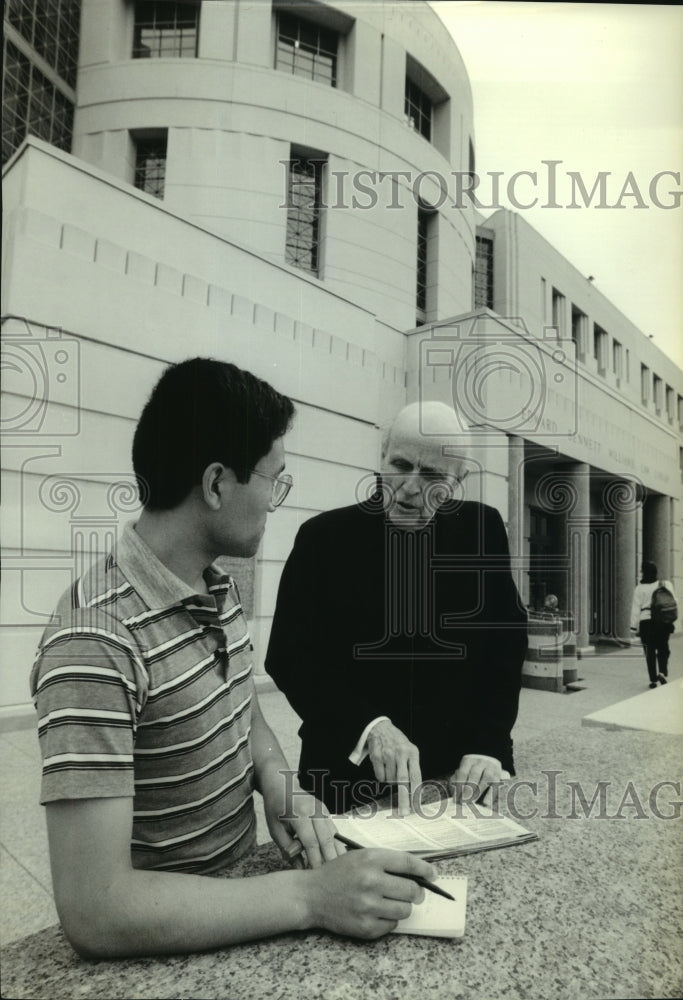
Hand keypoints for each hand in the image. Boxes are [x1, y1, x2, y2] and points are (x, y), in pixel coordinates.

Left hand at [262, 775, 344, 869]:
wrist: (282, 783)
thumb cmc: (276, 807)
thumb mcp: (275, 829)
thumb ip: (287, 848)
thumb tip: (300, 868)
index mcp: (300, 814)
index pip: (311, 843)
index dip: (315, 861)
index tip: (316, 876)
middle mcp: (315, 810)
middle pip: (327, 840)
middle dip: (330, 861)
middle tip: (332, 880)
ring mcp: (323, 809)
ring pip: (334, 835)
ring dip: (335, 854)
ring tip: (338, 873)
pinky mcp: (326, 811)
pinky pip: (333, 830)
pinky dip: (334, 845)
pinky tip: (336, 858)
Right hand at [304, 848, 433, 938]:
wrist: (312, 895)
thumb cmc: (338, 874)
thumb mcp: (360, 857)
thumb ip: (386, 863)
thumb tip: (417, 874)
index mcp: (370, 859)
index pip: (408, 863)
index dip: (424, 869)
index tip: (432, 875)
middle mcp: (370, 881)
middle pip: (411, 890)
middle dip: (416, 892)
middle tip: (412, 893)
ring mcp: (368, 906)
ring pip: (405, 910)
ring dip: (402, 907)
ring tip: (390, 902)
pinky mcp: (365, 927)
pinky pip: (392, 925)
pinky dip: (389, 920)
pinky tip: (377, 912)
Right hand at [366, 721, 421, 814]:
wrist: (380, 727)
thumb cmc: (398, 743)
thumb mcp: (410, 750)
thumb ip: (413, 767)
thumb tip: (414, 791)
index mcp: (412, 752)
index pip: (416, 775)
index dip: (416, 792)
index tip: (417, 805)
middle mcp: (401, 753)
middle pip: (403, 781)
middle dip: (404, 799)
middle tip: (404, 813)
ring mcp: (388, 755)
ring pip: (390, 780)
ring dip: (391, 781)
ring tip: (392, 769)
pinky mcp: (376, 757)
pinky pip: (380, 776)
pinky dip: (382, 777)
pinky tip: (384, 767)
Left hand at [449, 755, 503, 807]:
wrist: (487, 763)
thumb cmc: (470, 772)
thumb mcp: (462, 773)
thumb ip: (456, 781)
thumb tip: (455, 794)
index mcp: (469, 761)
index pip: (463, 772)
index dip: (459, 786)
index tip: (456, 799)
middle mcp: (481, 762)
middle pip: (475, 774)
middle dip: (469, 789)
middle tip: (464, 801)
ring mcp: (491, 767)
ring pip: (487, 777)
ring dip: (480, 791)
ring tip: (473, 802)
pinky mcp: (499, 775)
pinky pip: (497, 784)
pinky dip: (491, 794)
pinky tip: (486, 804)